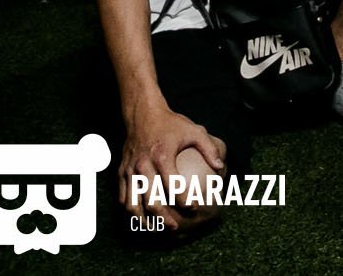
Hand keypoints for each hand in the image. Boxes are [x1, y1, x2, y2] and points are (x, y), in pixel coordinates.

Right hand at [119, 102, 223, 229]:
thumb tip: (221, 167)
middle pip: (151, 199)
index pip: (172, 184)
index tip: (193, 207)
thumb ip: (209, 149)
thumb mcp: (194, 131)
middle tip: (175, 226)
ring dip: (143, 219)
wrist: (142, 115)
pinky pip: (122, 197)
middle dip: (163, 216)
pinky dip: (130, 210)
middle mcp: (143, 165)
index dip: (183, 199)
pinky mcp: (121, 172)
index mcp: (162, 156)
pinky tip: (141, 217)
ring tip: (155, 228)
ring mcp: (130, 170)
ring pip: (132, 203)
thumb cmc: (171, 124)